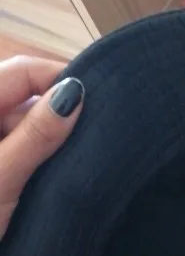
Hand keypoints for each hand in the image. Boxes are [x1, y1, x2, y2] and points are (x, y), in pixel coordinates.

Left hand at [0, 56, 83, 240]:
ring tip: (83, 166)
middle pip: (27, 101)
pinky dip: (41, 166)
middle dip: (62, 118)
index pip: (23, 72)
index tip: (103, 100)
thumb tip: (75, 92)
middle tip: (101, 141)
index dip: (61, 77)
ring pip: (28, 132)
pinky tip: (60, 183)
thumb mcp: (2, 177)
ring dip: (53, 147)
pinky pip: (22, 157)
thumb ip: (36, 134)